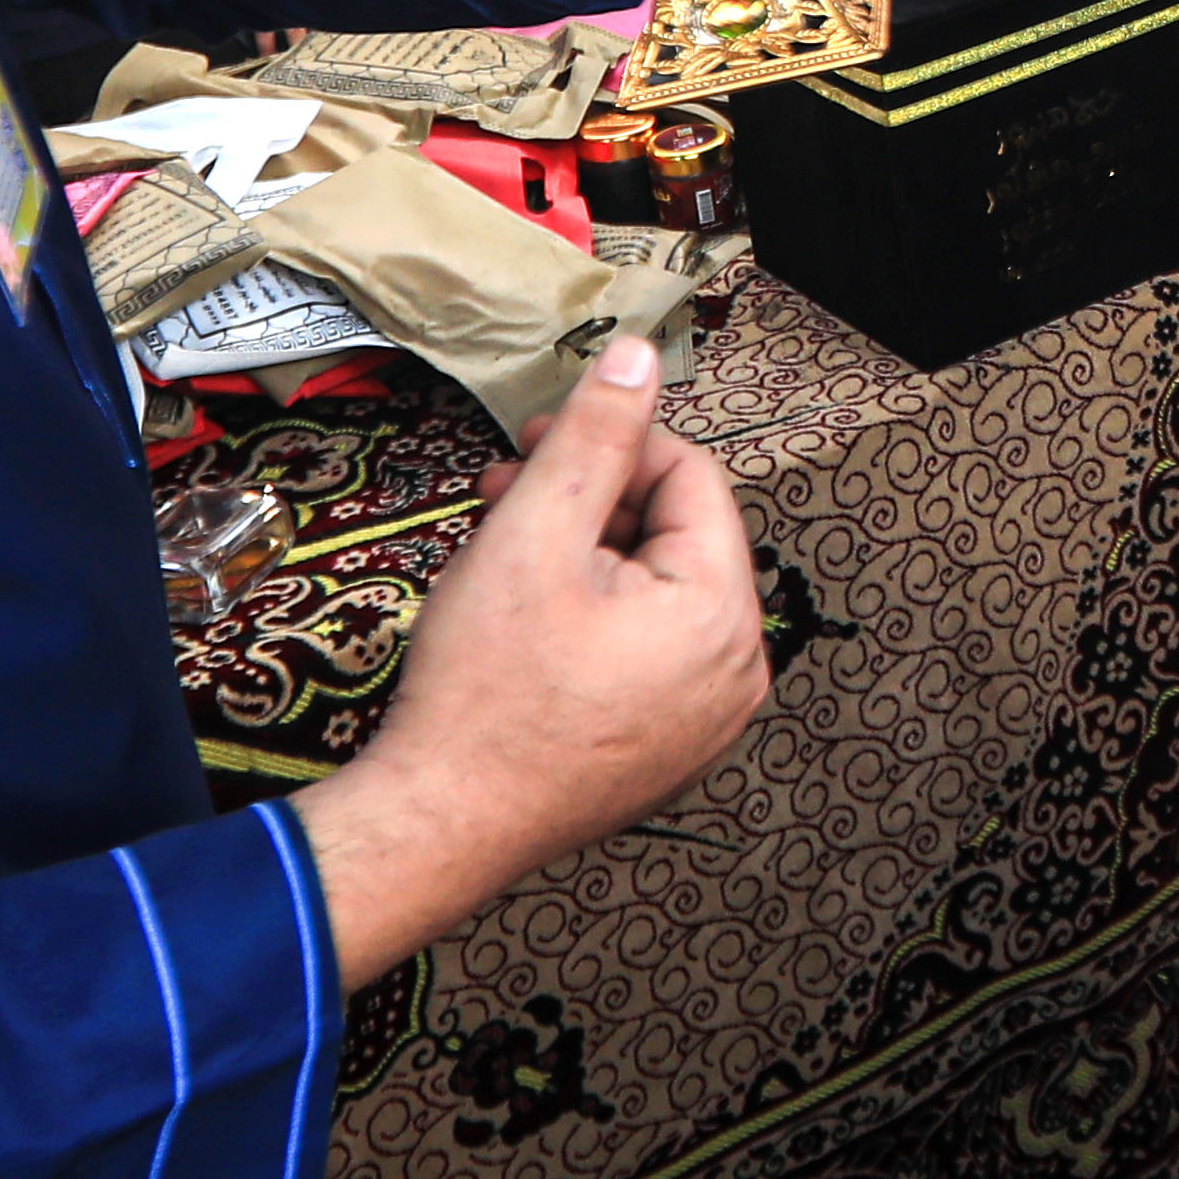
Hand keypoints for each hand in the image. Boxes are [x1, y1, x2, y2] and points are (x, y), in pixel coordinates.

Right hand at [297, 338, 774, 978]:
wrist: (443, 822)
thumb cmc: (484, 696)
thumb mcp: (535, 535)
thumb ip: (594, 437)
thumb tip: (637, 356)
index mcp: (721, 614)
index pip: (692, 478)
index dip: (611, 443)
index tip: (540, 437)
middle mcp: (735, 672)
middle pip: (674, 535)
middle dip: (586, 500)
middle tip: (506, 492)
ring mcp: (705, 719)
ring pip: (653, 591)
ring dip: (581, 554)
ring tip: (500, 556)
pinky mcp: (667, 746)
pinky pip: (644, 651)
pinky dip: (592, 616)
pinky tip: (524, 616)